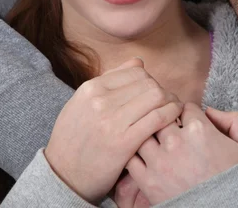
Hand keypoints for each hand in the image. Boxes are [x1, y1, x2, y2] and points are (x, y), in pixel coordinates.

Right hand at [44, 58, 182, 202]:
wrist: (63, 176)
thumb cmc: (76, 138)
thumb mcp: (82, 104)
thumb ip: (110, 81)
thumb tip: (138, 62)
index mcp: (91, 88)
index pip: (135, 71)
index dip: (150, 80)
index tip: (155, 92)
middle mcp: (101, 100)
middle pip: (149, 83)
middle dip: (163, 91)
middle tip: (168, 101)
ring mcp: (112, 120)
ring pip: (157, 97)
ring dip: (170, 101)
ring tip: (172, 108)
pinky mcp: (124, 141)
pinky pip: (158, 117)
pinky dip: (172, 114)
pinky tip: (174, 117)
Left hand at [126, 104, 237, 204]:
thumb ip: (235, 120)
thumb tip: (211, 111)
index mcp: (201, 128)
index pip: (185, 107)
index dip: (188, 114)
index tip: (189, 124)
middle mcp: (177, 141)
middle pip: (161, 117)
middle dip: (167, 122)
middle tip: (173, 133)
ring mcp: (159, 161)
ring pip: (143, 134)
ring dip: (151, 137)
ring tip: (160, 146)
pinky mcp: (147, 181)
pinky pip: (132, 158)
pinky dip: (137, 156)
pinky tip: (149, 160)